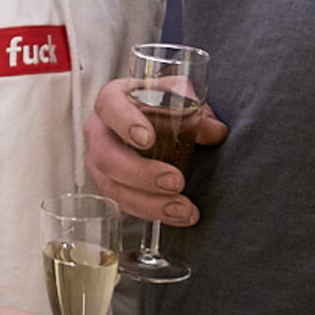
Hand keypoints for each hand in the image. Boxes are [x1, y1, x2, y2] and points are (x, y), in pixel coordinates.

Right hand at [83, 77, 226, 224]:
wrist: (151, 120)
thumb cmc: (159, 105)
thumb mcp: (177, 99)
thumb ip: (194, 111)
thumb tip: (216, 132)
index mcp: (112, 100)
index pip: (109, 106)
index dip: (125, 122)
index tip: (148, 139)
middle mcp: (99, 132)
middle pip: (106, 155)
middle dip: (140, 173)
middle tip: (175, 181)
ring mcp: (99, 162)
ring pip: (112, 187)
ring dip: (148, 203)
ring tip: (183, 209)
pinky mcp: (109, 185)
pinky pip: (123, 204)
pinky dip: (152, 212)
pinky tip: (180, 215)